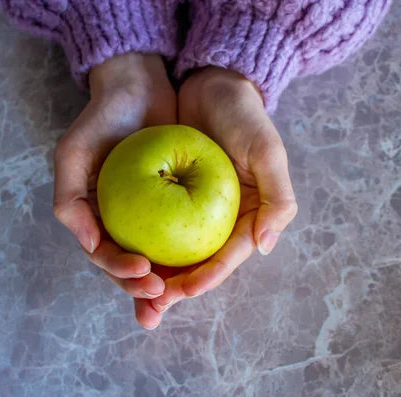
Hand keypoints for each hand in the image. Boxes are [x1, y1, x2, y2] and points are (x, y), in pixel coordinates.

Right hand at [52, 54, 175, 328]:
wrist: (138, 87)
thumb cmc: (102, 120)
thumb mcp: (73, 153)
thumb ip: (69, 199)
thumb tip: (89, 246)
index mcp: (95, 217)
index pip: (105, 256)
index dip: (120, 271)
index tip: (143, 272)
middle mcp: (122, 221)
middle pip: (131, 266)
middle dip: (143, 289)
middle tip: (161, 295)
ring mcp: (150, 214)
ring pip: (159, 258)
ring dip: (167, 283)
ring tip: (181, 295)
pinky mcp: (177, 202)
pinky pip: (184, 233)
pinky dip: (190, 254)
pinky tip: (204, 266)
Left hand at [149, 67, 297, 314]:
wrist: (212, 84)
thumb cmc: (244, 117)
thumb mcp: (268, 151)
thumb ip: (277, 199)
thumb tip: (265, 247)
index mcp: (247, 216)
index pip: (227, 256)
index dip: (206, 278)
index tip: (182, 291)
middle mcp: (219, 219)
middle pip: (197, 264)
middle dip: (175, 291)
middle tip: (150, 310)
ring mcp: (192, 210)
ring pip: (173, 254)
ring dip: (155, 280)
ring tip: (136, 301)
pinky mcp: (167, 196)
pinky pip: (153, 228)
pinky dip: (141, 247)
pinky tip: (123, 262)